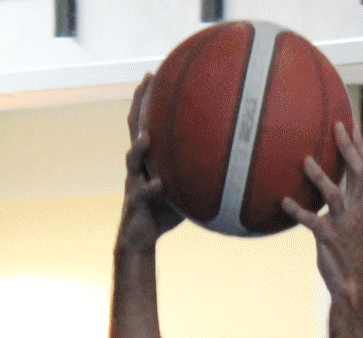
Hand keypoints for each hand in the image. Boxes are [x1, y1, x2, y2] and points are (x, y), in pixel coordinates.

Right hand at [115, 76, 183, 252]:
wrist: (141, 237)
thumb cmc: (164, 212)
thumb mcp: (183, 189)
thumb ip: (198, 175)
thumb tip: (230, 167)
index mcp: (148, 160)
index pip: (144, 122)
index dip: (146, 100)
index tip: (153, 75)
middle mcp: (138, 167)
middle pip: (133, 129)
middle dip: (138, 106)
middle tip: (145, 84)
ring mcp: (133, 183)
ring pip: (132, 160)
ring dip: (139, 148)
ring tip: (147, 137)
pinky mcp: (135, 204)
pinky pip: (142, 194)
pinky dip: (152, 188)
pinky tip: (161, 184)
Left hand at [283, 119, 362, 299]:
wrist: (353, 284)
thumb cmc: (347, 250)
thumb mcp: (350, 221)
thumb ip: (344, 200)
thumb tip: (328, 180)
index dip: (362, 146)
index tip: (352, 124)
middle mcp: (357, 210)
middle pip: (360, 173)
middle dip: (349, 148)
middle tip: (336, 126)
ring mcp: (344, 224)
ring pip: (335, 195)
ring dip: (320, 177)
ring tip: (305, 160)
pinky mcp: (329, 239)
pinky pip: (312, 221)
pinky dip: (297, 211)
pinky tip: (284, 202)